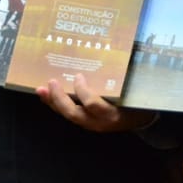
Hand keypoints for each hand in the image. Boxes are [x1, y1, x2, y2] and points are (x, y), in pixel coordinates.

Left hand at [36, 74, 156, 132]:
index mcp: (112, 115)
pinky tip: (48, 95)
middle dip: (60, 99)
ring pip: (68, 115)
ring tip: (40, 90)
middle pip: (74, 113)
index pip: (93, 104)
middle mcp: (99, 123)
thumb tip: (114, 58)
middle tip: (51, 82)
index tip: (78, 76)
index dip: (83, 91)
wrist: (141, 122)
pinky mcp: (87, 122)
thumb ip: (124, 82)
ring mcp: (91, 124)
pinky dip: (57, 105)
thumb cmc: (138, 104)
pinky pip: (69, 114)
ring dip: (53, 102)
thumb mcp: (135, 95)